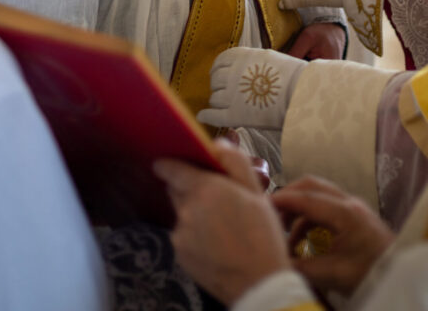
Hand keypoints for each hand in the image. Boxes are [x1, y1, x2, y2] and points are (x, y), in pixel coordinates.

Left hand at [154, 141, 290, 304]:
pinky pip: (183, 235)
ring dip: (194, 212)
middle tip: (215, 196)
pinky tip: (216, 241)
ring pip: (182, 213)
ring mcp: (181, 234)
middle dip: (189, 187)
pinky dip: (194, 233)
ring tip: (222, 224)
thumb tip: (217, 144)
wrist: (258, 283)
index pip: (172, 169)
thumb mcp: (257, 192)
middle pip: (177, 190)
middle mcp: (187, 210)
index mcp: (205, 189)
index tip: (165, 161)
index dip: (169, 164)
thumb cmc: (262, 234)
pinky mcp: (180, 255)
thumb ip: (235, 161)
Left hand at [197, 47, 306, 130]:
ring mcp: (232, 94)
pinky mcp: (234, 115)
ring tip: (226, 106)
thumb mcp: (268, 58)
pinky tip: (204, 116)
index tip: (219, 75)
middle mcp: (232, 73)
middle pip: (215, 81)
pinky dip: (206, 115)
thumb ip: (250, 62)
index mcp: (241, 56)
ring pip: (214, 98)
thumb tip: (240, 69)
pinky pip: (212, 115)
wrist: (302, 93)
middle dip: (219, 87)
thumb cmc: (292, 76)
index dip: (218, 70)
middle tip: (226, 93)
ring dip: (217, 102)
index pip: (220, 62)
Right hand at [272, 176, 394, 296]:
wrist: (403, 276)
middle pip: (312, 186)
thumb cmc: (373, 273)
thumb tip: (276, 265)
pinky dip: (309, 218)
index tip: (261, 204)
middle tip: (270, 212)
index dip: (282, 200)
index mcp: (345, 212)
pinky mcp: (355, 217)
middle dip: (289, 196)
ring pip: (319, 195)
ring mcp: (353, 208)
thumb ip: (303, 267)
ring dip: (299, 209)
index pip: (307, 198)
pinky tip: (301, 239)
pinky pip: (326, 208)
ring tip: (283, 230)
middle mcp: (349, 203)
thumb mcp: (335, 274)